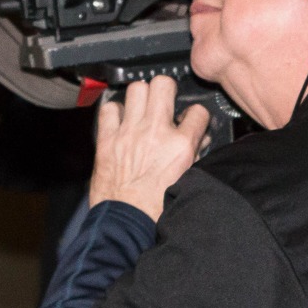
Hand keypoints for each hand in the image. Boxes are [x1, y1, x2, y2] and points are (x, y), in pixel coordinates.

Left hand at [89, 76, 211, 220]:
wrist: (127, 222)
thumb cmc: (156, 207)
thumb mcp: (187, 179)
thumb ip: (195, 153)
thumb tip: (200, 137)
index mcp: (180, 146)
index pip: (198, 111)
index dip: (196, 115)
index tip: (190, 120)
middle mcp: (156, 133)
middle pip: (163, 84)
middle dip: (166, 89)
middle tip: (164, 101)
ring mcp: (129, 133)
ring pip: (136, 89)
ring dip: (141, 96)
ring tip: (142, 109)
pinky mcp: (108, 140)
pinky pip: (110, 108)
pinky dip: (115, 111)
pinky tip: (121, 121)